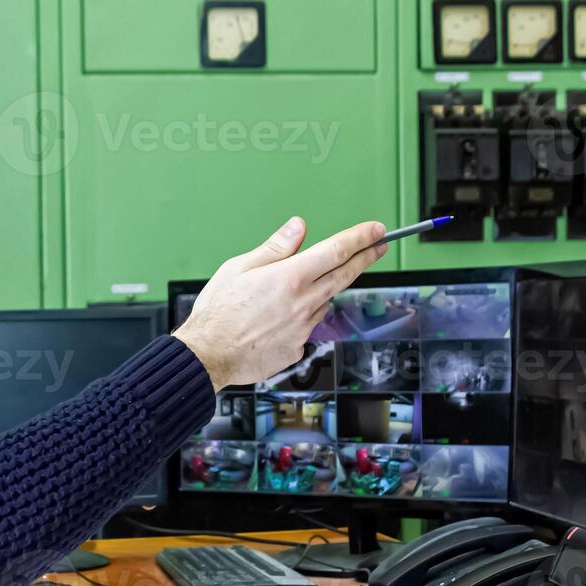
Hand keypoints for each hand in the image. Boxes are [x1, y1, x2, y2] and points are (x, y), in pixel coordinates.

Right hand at [173, 217, 386, 389]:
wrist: (207, 356)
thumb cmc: (217, 313)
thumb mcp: (238, 268)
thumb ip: (274, 248)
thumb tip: (297, 228)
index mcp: (290, 278)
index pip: (336, 251)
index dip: (360, 238)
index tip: (376, 230)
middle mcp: (302, 303)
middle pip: (345, 275)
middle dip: (365, 258)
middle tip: (378, 247)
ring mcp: (303, 328)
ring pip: (323, 302)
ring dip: (322, 291)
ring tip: (294, 291)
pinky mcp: (297, 348)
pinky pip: (307, 327)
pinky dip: (300, 318)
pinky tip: (276, 320)